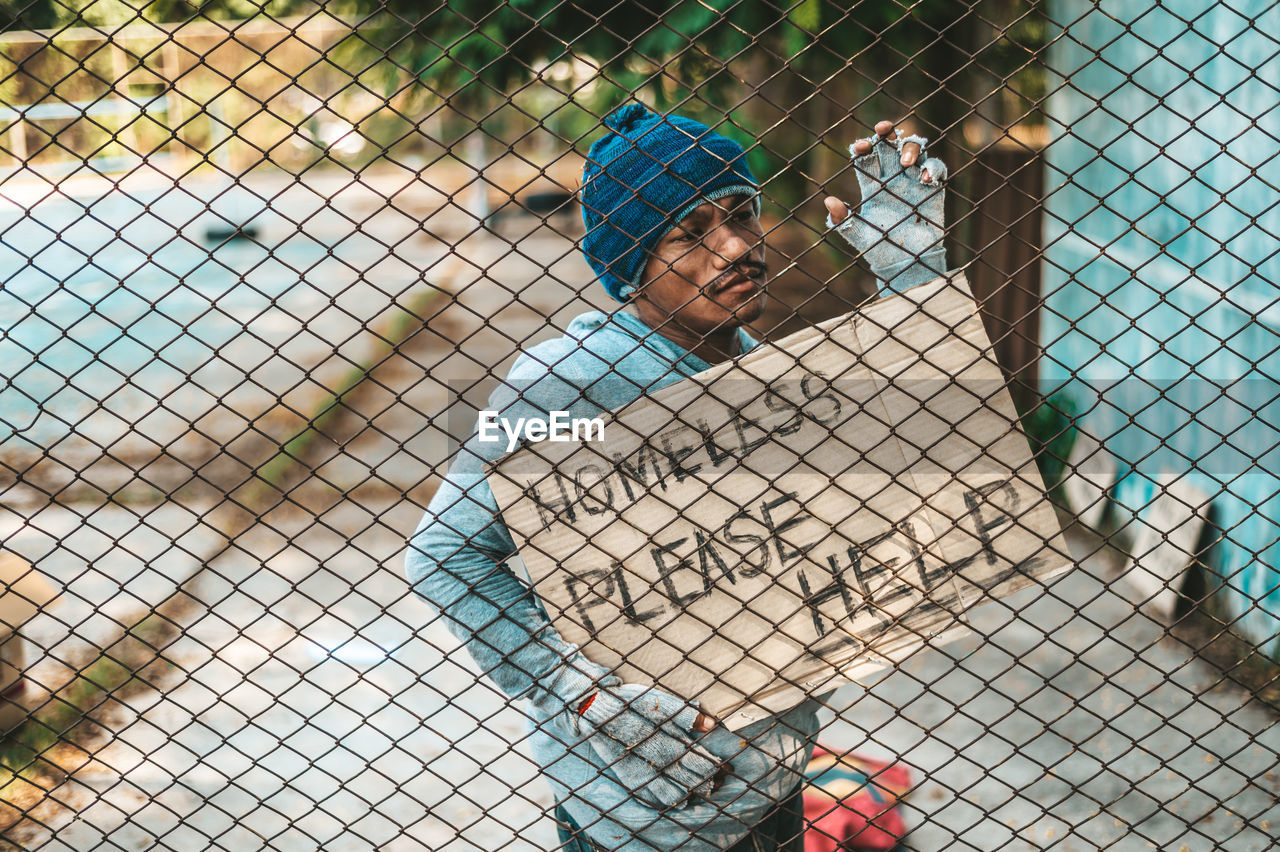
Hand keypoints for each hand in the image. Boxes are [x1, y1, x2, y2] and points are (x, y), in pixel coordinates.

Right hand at [573, 682, 724, 808]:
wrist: (597, 711)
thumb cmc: (632, 703)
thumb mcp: (662, 703)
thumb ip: (687, 716)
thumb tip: (712, 725)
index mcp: (672, 742)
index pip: (703, 763)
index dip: (717, 768)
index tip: (726, 769)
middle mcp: (661, 762)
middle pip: (693, 781)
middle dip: (709, 783)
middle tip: (719, 783)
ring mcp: (646, 774)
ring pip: (677, 794)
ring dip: (691, 794)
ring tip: (700, 791)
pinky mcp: (633, 780)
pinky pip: (655, 799)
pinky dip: (670, 801)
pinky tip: (676, 799)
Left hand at [824, 119, 948, 294]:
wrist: (906, 264)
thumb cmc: (879, 250)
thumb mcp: (857, 236)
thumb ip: (842, 220)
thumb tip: (828, 200)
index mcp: (871, 186)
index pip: (866, 158)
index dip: (863, 147)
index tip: (861, 147)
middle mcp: (892, 178)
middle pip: (889, 146)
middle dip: (886, 133)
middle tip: (883, 130)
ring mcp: (913, 181)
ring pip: (913, 150)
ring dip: (910, 148)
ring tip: (906, 163)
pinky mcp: (933, 189)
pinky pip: (936, 167)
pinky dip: (933, 167)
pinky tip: (926, 178)